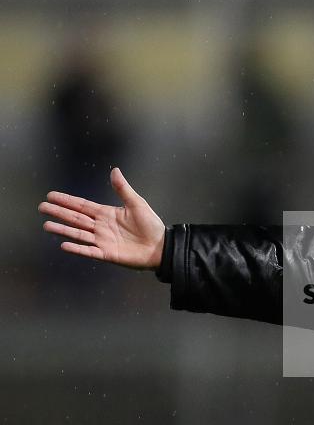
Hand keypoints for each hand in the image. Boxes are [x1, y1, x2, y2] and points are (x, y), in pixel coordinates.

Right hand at [39, 168, 165, 269]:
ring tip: (47, 225)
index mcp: (106, 214)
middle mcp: (101, 227)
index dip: (67, 201)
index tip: (51, 195)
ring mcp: (102, 241)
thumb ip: (123, 189)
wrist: (161, 246)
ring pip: (78, 234)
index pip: (82, 206)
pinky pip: (89, 251)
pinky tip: (64, 245)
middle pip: (75, 218)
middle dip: (59, 212)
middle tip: (42, 207)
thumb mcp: (137, 204)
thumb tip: (114, 170)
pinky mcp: (107, 254)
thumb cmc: (151, 225)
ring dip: (63, 230)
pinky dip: (77, 248)